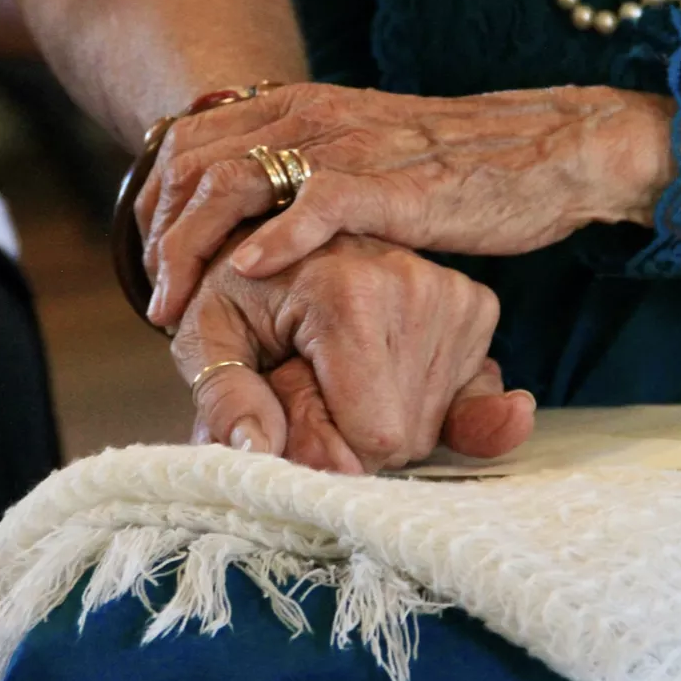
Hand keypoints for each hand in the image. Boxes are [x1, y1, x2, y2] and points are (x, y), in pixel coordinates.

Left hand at [137, 82, 674, 326]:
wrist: (551, 147)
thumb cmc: (454, 164)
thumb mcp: (361, 153)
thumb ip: (305, 169)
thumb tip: (253, 214)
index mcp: (296, 107)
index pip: (186, 144)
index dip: (153, 205)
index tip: (149, 261)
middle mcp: (309, 116)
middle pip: (191, 165)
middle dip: (156, 237)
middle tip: (154, 297)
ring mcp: (348, 145)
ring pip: (232, 183)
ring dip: (191, 248)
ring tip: (175, 308)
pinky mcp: (392, 182)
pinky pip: (315, 203)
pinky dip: (273, 238)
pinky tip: (245, 273)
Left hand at [171, 233, 535, 472]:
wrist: (280, 230)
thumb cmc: (238, 290)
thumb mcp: (205, 337)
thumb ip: (225, 397)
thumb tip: (257, 450)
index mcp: (348, 292)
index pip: (375, 435)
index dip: (329, 445)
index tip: (293, 403)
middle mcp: (413, 284)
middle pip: (404, 435)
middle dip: (353, 432)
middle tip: (312, 381)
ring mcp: (453, 292)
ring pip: (432, 423)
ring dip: (382, 414)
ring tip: (339, 366)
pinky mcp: (475, 304)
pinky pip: (463, 397)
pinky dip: (419, 398)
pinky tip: (380, 369)